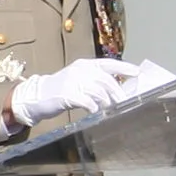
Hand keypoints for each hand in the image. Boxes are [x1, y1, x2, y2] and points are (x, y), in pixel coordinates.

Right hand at [8, 57, 150, 133]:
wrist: (38, 96)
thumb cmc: (62, 89)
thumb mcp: (79, 80)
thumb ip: (95, 82)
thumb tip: (117, 90)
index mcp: (85, 65)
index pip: (108, 64)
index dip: (124, 67)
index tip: (137, 72)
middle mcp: (80, 70)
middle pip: (106, 81)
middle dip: (117, 93)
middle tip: (123, 102)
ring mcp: (73, 81)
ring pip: (99, 92)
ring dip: (106, 102)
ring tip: (108, 109)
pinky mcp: (67, 94)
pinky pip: (87, 101)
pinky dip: (93, 108)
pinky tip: (94, 112)